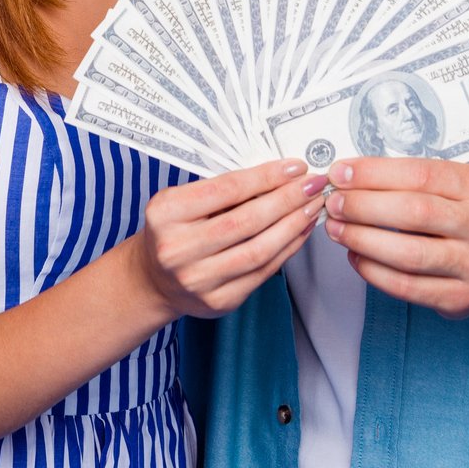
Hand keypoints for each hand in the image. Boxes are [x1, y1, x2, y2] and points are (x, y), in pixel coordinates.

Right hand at [132, 159, 326, 319]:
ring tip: (313, 206)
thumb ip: (223, 189)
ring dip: (293, 225)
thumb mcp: (182, 201)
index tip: (294, 167)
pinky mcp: (219, 301)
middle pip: (246, 221)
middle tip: (313, 184)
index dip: (265, 177)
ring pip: (259, 249)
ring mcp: (198, 280)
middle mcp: (178, 249)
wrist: (155, 279)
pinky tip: (300, 231)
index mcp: (165, 214)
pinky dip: (287, 249)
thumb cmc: (174, 230)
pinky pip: (263, 272)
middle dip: (287, 199)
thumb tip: (279, 175)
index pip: (226, 190)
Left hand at [324, 158, 468, 318]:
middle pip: (413, 213)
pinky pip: (408, 287)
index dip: (374, 173)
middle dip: (363, 206)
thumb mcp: (462, 183)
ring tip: (336, 228)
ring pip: (408, 254)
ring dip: (362, 239)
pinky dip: (374, 271)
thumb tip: (353, 177)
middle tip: (333, 202)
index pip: (421, 175)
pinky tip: (356, 256)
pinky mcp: (462, 298)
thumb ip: (416, 178)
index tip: (341, 173)